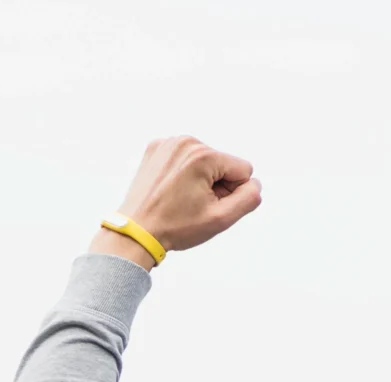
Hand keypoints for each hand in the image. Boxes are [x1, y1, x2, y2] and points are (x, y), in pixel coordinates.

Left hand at [91, 136, 261, 267]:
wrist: (135, 232)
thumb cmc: (175, 227)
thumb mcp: (220, 219)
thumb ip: (248, 199)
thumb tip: (255, 184)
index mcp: (203, 155)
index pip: (243, 169)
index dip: (232, 192)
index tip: (209, 205)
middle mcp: (185, 141)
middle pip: (222, 163)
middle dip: (215, 185)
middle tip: (192, 205)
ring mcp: (167, 143)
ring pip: (204, 160)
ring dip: (200, 179)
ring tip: (180, 198)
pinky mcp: (155, 148)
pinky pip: (184, 158)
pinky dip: (182, 173)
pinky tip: (170, 189)